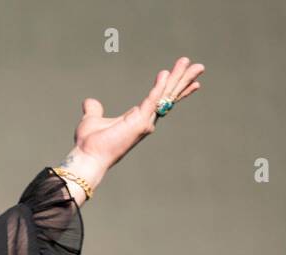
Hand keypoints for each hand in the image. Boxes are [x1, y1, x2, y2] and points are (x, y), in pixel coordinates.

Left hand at [67, 56, 204, 176]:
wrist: (87, 157)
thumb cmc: (89, 144)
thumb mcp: (92, 120)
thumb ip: (94, 110)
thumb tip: (89, 102)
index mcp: (136, 118)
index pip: (160, 99)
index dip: (172, 88)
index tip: (188, 80)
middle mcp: (145, 120)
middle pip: (169, 95)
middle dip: (183, 80)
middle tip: (199, 66)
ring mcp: (144, 122)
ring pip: (166, 95)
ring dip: (179, 78)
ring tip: (195, 65)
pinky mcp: (139, 122)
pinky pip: (152, 100)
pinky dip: (159, 86)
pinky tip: (166, 73)